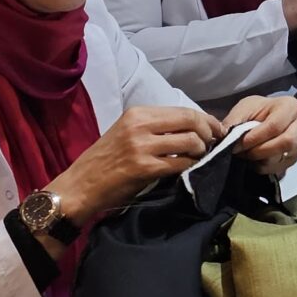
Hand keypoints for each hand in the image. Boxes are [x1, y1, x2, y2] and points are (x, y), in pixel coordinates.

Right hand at [47, 105, 220, 229]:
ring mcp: (142, 146)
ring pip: (190, 142)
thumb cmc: (105, 161)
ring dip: (201, 151)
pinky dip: (190, 166)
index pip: (182, 110)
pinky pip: (180, 164)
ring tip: (198, 158)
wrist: (80, 185)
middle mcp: (140, 125)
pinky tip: (188, 169)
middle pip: (191, 121)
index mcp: (137, 113)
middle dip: (209, 133)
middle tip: (212, 144)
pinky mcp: (144, 168)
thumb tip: (192, 127)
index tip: (215, 129)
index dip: (205, 120)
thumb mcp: (127, 133)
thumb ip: (155, 127)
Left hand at [219, 93, 296, 177]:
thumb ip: (234, 121)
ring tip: (245, 155)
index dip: (253, 138)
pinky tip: (254, 160)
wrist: (268, 116)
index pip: (274, 127)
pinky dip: (263, 167)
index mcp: (290, 107)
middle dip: (259, 151)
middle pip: (285, 143)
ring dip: (259, 160)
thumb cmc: (257, 110)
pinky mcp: (294, 157)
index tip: (236, 145)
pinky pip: (279, 168)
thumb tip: (225, 138)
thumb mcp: (244, 108)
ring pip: (281, 158)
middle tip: (241, 152)